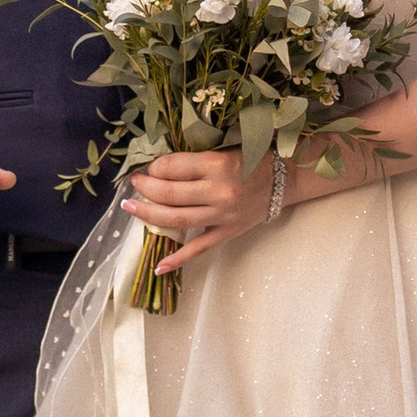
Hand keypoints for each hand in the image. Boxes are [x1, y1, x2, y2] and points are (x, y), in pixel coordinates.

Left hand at [124, 146, 275, 279]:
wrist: (285, 180)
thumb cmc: (253, 159)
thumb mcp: (224, 150)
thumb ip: (195, 160)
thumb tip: (158, 168)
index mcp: (218, 165)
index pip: (173, 167)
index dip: (154, 167)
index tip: (149, 167)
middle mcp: (219, 192)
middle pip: (169, 194)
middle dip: (145, 188)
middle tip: (134, 185)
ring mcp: (222, 216)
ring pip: (176, 220)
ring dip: (148, 215)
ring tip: (131, 208)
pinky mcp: (227, 233)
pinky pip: (199, 249)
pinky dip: (178, 259)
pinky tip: (159, 266)